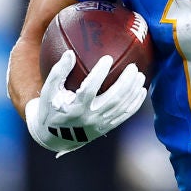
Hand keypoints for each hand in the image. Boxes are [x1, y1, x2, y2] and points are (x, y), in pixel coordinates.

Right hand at [25, 50, 146, 156]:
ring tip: (140, 75)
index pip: (89, 89)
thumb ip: (59, 72)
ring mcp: (100, 124)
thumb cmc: (51, 107)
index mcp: (75, 107)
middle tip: (133, 66)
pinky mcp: (106, 128)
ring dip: (133, 91)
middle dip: (126, 82)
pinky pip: (124, 116)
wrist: (54, 136)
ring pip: (121, 107)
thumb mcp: (49, 90)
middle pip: (113, 98)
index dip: (99, 73)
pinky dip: (135, 103)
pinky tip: (142, 90)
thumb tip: (70, 53)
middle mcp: (89, 117)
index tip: (107, 58)